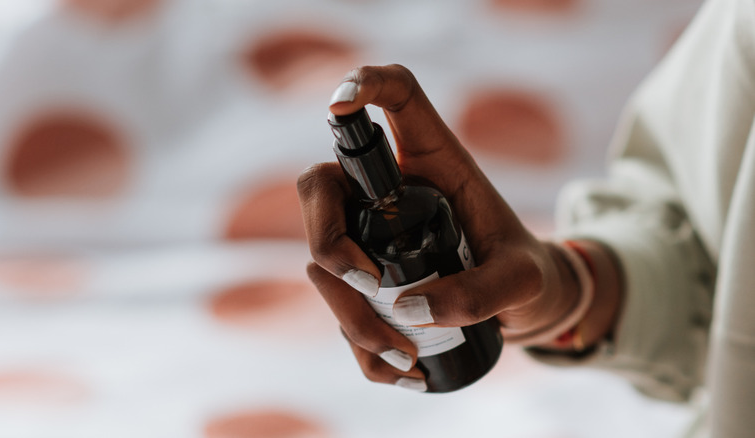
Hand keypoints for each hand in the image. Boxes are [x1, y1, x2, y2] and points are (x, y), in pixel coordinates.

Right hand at [297, 64, 620, 389]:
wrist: (523, 307)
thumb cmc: (526, 274)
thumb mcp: (522, 281)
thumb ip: (479, 293)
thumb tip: (405, 311)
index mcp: (435, 162)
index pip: (397, 98)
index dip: (363, 85)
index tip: (340, 102)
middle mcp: (389, 190)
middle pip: (322, 185)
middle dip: (328, 239)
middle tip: (372, 286)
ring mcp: (369, 232)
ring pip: (320, 255)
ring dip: (348, 313)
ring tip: (403, 357)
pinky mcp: (364, 276)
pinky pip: (335, 302)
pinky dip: (357, 342)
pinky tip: (397, 370)